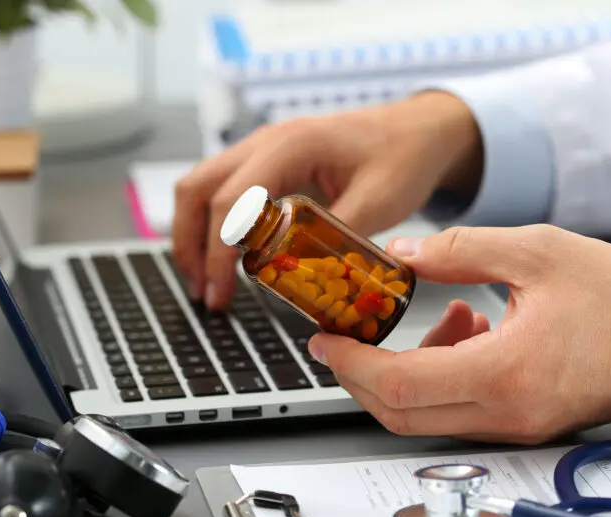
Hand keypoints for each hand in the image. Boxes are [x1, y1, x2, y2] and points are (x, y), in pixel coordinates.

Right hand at [170, 91, 481, 308]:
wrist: (419, 129)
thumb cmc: (403, 156)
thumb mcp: (377, 203)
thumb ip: (337, 239)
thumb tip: (303, 282)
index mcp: (290, 145)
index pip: (230, 201)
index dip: (217, 252)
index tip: (222, 292)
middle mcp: (266, 141)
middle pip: (196, 189)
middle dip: (191, 246)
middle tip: (205, 293)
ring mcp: (263, 148)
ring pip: (200, 186)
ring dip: (194, 235)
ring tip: (207, 282)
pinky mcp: (269, 162)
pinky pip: (222, 189)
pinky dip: (213, 224)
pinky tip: (227, 258)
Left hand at [307, 225, 610, 443]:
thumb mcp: (535, 251)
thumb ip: (458, 250)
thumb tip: (402, 252)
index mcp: (505, 373)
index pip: (399, 385)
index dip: (351, 364)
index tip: (325, 339)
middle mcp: (507, 412)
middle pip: (401, 412)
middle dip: (362, 374)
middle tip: (347, 336)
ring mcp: (517, 424)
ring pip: (428, 414)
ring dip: (409, 368)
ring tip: (444, 314)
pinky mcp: (525, 421)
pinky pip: (461, 409)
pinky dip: (443, 373)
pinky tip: (467, 329)